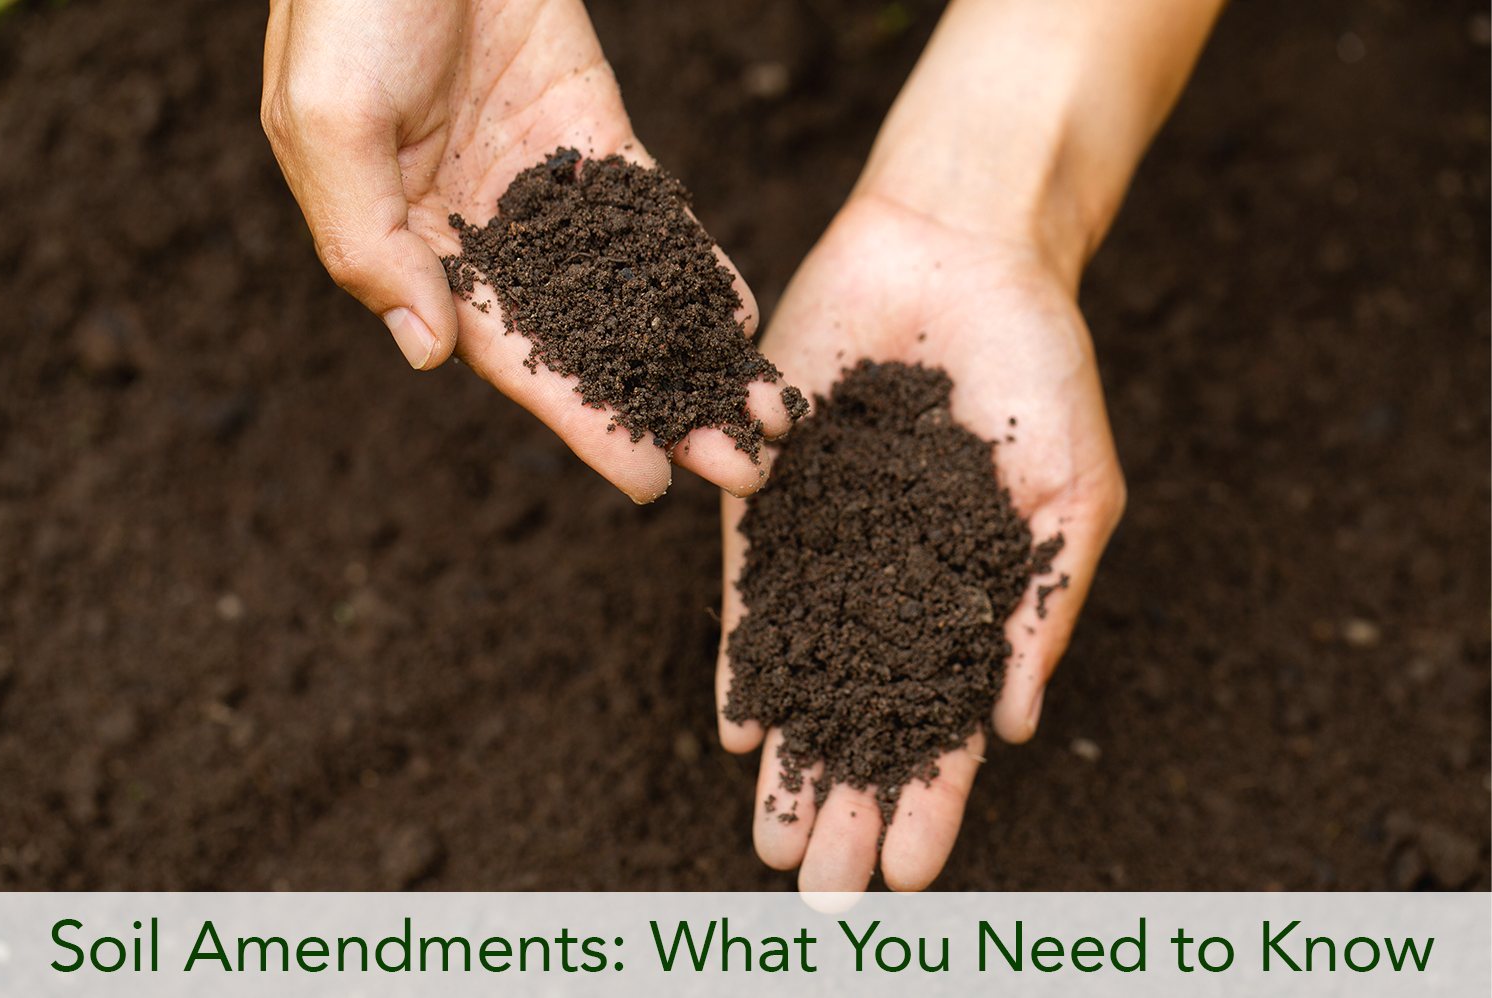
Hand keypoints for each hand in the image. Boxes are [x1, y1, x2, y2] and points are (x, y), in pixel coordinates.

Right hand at [262, 0, 796, 501]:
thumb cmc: (348, 2)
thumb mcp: (328, 121)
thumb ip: (370, 245)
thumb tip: (427, 356)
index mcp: (416, 253)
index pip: (510, 359)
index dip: (579, 421)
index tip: (646, 482)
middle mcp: (487, 238)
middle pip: (586, 345)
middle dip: (661, 409)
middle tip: (739, 472)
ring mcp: (546, 191)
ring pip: (628, 293)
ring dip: (692, 357)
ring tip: (762, 417)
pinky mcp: (595, 140)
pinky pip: (651, 216)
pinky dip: (693, 267)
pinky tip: (738, 320)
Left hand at [715, 192, 1125, 890]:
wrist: (960, 254)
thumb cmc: (1040, 367)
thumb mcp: (1072, 494)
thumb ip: (1043, 608)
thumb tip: (1011, 728)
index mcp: (969, 597)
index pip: (943, 723)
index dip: (930, 799)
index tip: (912, 877)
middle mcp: (891, 586)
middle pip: (863, 719)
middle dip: (844, 804)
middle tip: (819, 891)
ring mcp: (829, 544)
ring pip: (804, 676)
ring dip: (790, 760)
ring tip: (772, 842)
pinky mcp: (770, 494)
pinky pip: (753, 592)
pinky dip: (746, 660)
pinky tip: (742, 727)